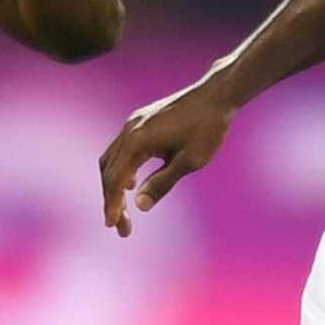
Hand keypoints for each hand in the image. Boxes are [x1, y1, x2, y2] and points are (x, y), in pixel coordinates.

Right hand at [99, 85, 234, 236]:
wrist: (215, 96)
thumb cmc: (206, 128)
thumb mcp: (188, 162)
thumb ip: (162, 183)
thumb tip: (140, 206)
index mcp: (138, 140)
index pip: (116, 179)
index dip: (113, 204)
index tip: (113, 225)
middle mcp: (130, 130)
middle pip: (109, 171)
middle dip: (112, 200)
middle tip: (121, 228)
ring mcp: (133, 123)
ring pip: (111, 160)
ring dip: (113, 186)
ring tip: (123, 211)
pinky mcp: (139, 121)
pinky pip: (120, 149)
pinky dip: (120, 170)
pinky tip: (132, 183)